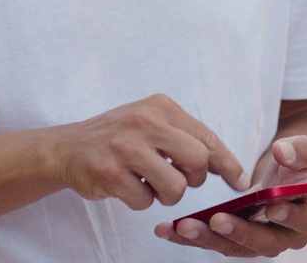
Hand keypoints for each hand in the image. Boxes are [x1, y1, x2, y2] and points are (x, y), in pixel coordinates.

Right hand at [53, 94, 249, 210]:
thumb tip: (226, 165)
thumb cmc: (117, 137)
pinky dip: (140, 200)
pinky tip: (126, 185)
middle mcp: (144, 121)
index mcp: (160, 106)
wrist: (67, 147)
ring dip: (165, 194)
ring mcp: (125, 147)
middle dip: (193, 179)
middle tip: (177, 179)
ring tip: (148, 183)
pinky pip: (145, 201)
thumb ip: (184, 136)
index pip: (207, 136)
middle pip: (198, 161)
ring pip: (175, 187)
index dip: (228, 163)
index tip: (239, 181)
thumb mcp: (151, 122)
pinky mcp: (110, 173)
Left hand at [153, 135, 306, 257]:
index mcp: (306, 214)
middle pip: (263, 242)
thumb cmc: (299, 164)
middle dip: (238, 232)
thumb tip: (283, 152)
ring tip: (182, 227)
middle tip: (216, 221)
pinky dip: (190, 236)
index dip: (289, 216)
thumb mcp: (306, 150)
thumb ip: (299, 149)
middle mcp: (284, 234)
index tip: (271, 208)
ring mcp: (257, 239)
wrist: (288, 176)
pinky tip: (168, 229)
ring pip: (233, 245)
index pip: (301, 220)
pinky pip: (213, 239)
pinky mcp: (235, 237)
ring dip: (207, 238)